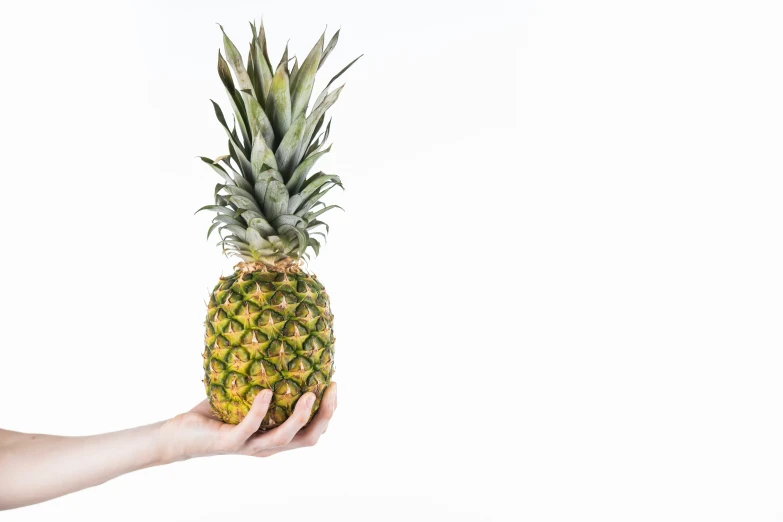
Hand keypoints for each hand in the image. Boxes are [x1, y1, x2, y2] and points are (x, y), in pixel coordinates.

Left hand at [159, 382, 336, 461]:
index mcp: (274, 438)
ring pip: (284, 438)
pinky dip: (261, 409)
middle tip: (330, 390)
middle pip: (308, 438)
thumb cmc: (213, 414)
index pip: (312, 432)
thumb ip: (264, 383)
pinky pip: (249, 427)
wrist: (178, 436)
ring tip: (310, 394)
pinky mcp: (229, 442)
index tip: (333, 386)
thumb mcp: (244, 398)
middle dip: (325, 415)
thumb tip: (279, 346)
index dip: (328, 413)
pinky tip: (267, 391)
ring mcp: (249, 446)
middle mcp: (266, 446)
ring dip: (301, 416)